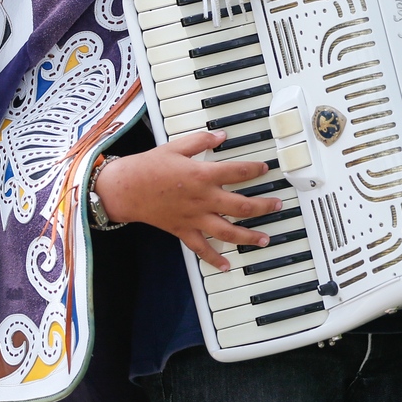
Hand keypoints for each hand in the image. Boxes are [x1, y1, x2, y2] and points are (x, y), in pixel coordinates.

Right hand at [93, 130, 283, 269]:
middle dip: (263, 207)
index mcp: (201, 175)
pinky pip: (201, 248)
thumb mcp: (175, 146)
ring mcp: (193, 217)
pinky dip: (214, 259)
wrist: (124, 189)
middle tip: (277, 206)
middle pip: (240, 206)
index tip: (265, 168)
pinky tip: (226, 266)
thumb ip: (201, 140)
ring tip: (265, 239)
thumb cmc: (148, 166)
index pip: (237, 172)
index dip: (254, 169)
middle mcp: (202, 198)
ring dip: (248, 237)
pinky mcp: (183, 230)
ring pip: (227, 232)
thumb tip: (221, 136)